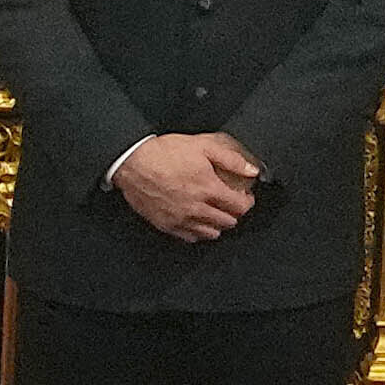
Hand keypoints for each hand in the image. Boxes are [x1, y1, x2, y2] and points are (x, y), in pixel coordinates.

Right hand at [109, 127, 264, 243]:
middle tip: (230, 204)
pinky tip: (198, 222)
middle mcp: (196, 208)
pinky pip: (190, 238)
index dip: (247, 202)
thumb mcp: (203, 146)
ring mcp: (181, 219)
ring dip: (218, 224)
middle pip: (228, 222)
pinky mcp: (166, 225)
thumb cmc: (164, 153)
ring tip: (216, 213)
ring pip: (211, 233)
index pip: (240, 207)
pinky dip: (199, 232)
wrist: (132, 163)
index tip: (245, 197)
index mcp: (208, 189)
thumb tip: (252, 170)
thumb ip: (231, 159)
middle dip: (234, 213)